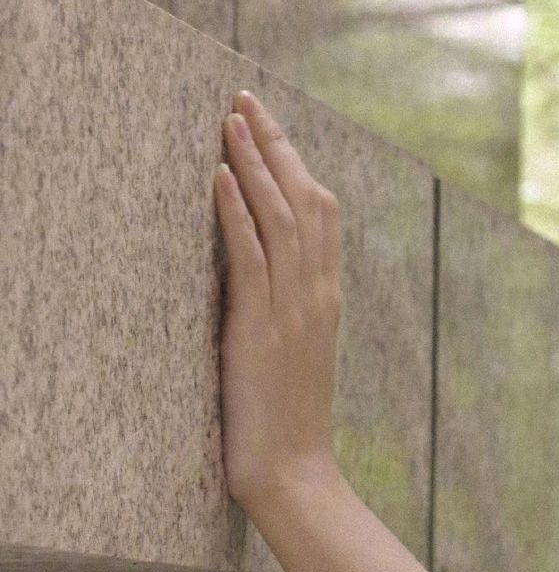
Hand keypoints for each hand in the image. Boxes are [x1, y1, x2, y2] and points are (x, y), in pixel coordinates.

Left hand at [214, 88, 343, 515]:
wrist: (294, 472)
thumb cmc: (286, 424)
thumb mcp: (292, 354)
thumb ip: (287, 309)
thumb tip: (264, 275)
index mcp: (325, 299)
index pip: (320, 213)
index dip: (294, 163)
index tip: (266, 125)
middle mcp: (316, 295)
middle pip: (304, 200)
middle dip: (273, 145)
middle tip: (244, 99)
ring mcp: (292, 309)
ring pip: (280, 217)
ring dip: (253, 164)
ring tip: (229, 121)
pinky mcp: (261, 326)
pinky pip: (251, 257)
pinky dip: (235, 211)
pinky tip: (218, 176)